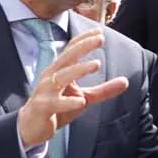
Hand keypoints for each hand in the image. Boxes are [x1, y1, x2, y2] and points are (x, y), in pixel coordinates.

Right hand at [17, 30, 128, 147]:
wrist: (31, 127)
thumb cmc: (58, 107)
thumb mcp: (84, 97)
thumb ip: (104, 90)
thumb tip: (126, 81)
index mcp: (60, 70)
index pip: (71, 50)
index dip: (84, 39)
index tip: (100, 30)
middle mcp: (51, 77)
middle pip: (67, 57)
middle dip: (83, 46)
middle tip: (100, 38)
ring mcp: (45, 91)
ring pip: (62, 76)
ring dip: (79, 69)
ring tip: (96, 64)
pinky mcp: (43, 107)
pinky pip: (55, 103)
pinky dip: (68, 102)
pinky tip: (81, 102)